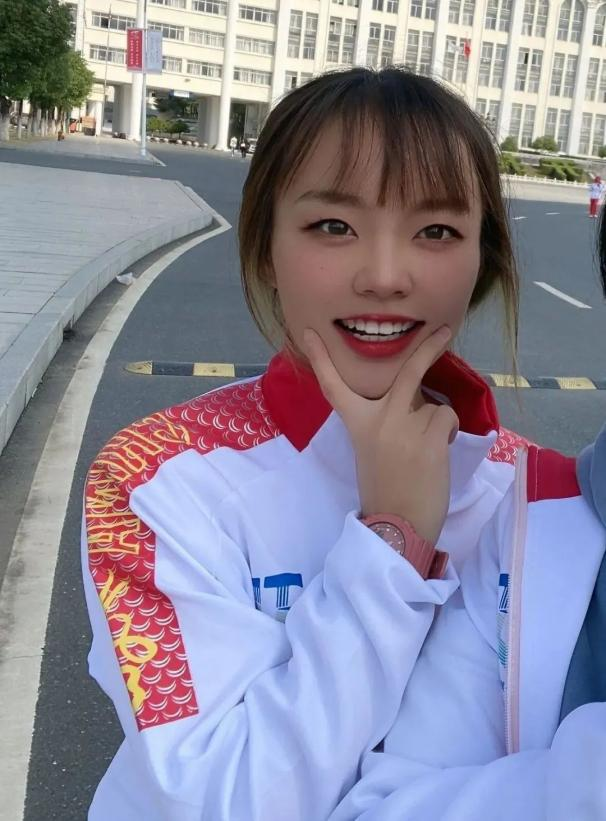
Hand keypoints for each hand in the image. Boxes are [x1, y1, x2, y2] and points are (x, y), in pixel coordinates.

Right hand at [303, 326, 458, 544]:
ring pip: (433, 406)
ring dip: (435, 424)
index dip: (320, 358)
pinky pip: (446, 418)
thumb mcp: (370, 452)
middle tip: (444, 331)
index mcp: (357, 424)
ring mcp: (404, 424)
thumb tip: (416, 402)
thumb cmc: (383, 491)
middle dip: (428, 348)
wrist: (396, 525)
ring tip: (425, 451)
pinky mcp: (428, 436)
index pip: (334, 386)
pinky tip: (436, 454)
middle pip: (407, 372)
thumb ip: (384, 423)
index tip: (309, 333)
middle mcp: (378, 418)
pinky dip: (446, 433)